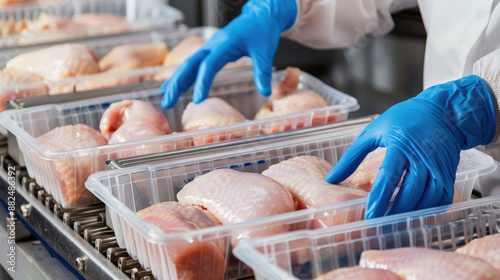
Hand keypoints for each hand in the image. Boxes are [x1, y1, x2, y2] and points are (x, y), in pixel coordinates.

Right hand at [159, 0, 296, 108]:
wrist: (260, 17)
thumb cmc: (262, 32)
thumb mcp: (265, 52)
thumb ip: (263, 73)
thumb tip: (265, 93)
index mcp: (225, 44)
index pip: (209, 65)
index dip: (202, 83)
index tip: (198, 100)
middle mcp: (212, 45)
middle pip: (189, 64)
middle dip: (177, 83)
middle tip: (167, 102)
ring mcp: (208, 48)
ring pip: (187, 65)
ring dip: (175, 81)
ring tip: (164, 98)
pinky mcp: (209, 51)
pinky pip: (192, 64)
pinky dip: (182, 76)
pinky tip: (173, 86)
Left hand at [326, 75, 495, 218]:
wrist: (443, 112)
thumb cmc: (404, 119)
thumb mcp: (373, 131)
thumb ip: (352, 156)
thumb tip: (332, 178)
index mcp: (400, 144)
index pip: (388, 175)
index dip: (380, 197)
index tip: (369, 214)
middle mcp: (421, 157)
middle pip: (409, 192)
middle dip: (394, 211)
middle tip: (379, 225)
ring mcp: (438, 167)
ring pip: (427, 198)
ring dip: (411, 214)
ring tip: (393, 223)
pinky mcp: (448, 174)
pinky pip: (441, 199)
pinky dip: (428, 210)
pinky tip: (414, 216)